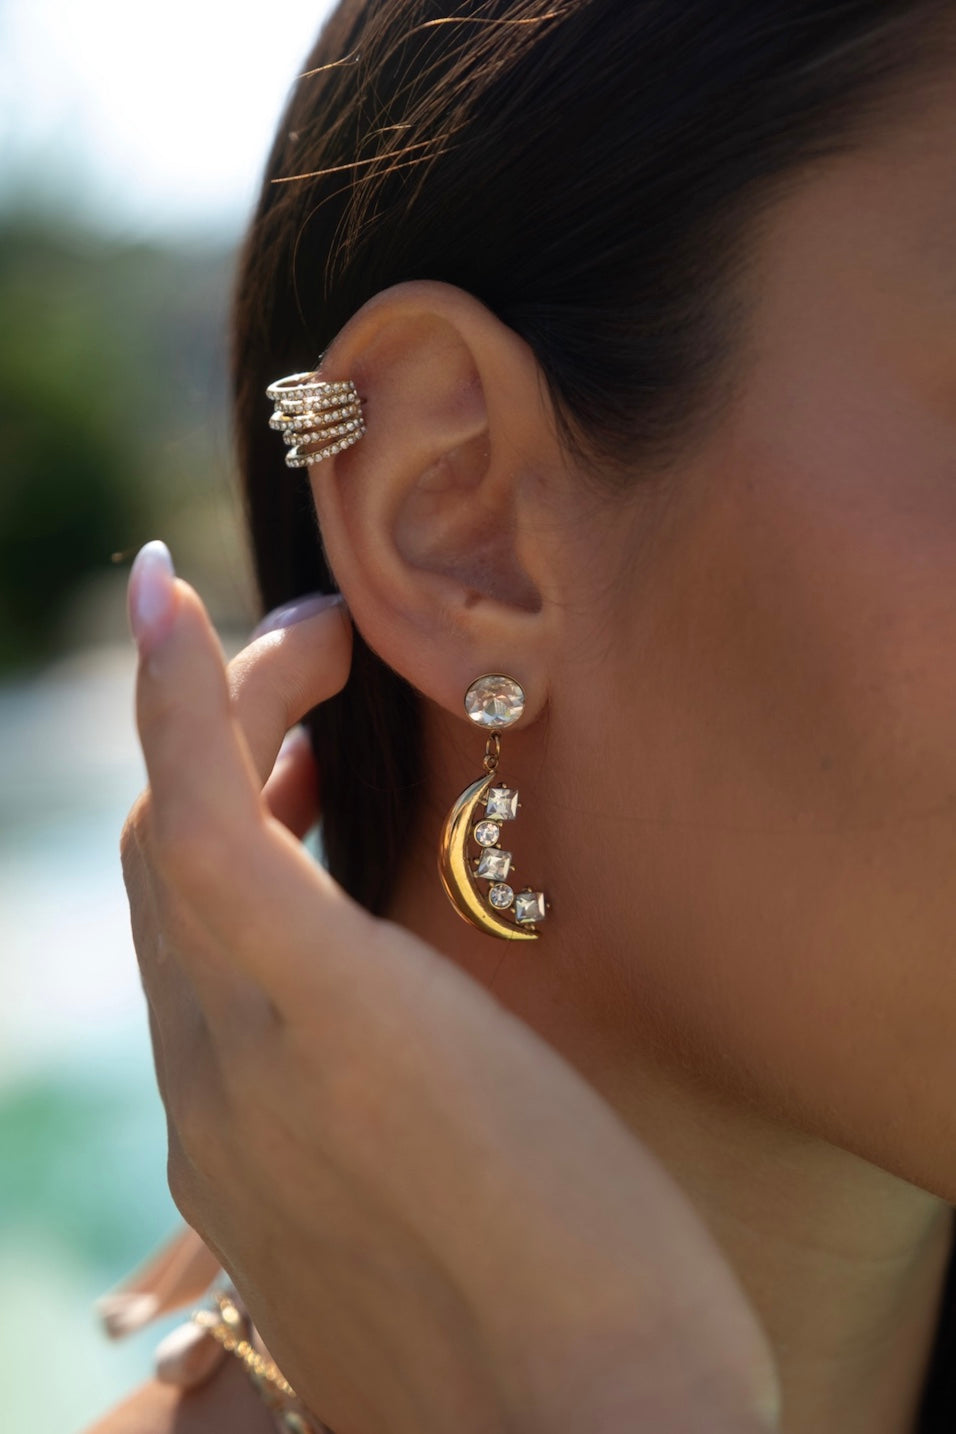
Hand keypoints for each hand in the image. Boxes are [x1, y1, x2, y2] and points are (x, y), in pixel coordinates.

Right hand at [120, 542, 779, 1433]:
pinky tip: (175, 602)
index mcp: (243, 1143)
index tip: (281, 757)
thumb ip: (400, 1138)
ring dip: (229, 712)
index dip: (217, 831)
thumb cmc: (565, 1335)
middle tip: (307, 667)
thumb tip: (429, 1071)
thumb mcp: (450, 1226)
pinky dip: (185, 707)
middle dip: (220, 752)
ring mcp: (241, 1053)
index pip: (193, 948)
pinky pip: (200, 821)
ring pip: (179, 836)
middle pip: (168, 874)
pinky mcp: (309, 1005)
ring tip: (309, 639)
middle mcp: (210, 1095)